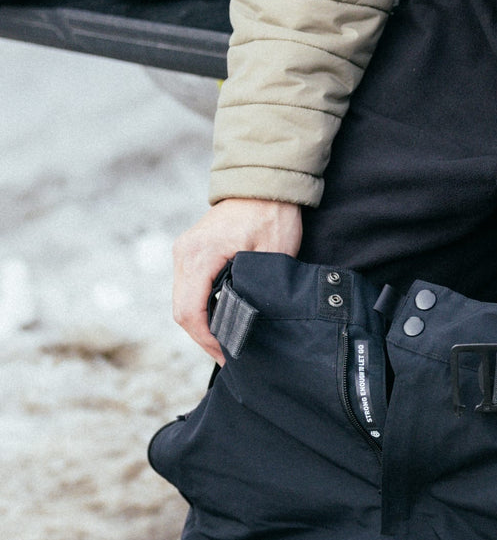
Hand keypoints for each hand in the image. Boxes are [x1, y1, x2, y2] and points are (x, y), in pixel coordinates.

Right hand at [172, 198, 303, 362]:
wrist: (265, 183)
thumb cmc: (271, 215)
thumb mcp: (271, 256)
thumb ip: (255, 290)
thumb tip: (247, 324)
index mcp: (199, 255)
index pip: (190, 311)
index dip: (207, 339)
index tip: (228, 355)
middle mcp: (184, 253)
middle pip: (181, 311)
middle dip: (203, 337)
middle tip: (229, 356)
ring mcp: (185, 252)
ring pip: (183, 302)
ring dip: (201, 325)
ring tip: (227, 343)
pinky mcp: (192, 252)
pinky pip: (189, 289)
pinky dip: (201, 309)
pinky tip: (222, 321)